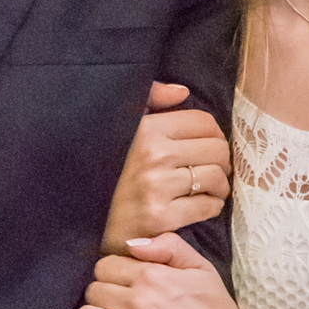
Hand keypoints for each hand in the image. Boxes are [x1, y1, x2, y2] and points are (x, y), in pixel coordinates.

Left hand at [72, 231, 261, 308]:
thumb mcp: (203, 269)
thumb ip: (169, 246)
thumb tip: (132, 244)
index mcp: (154, 277)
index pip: (106, 265)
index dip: (112, 272)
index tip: (123, 282)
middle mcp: (139, 304)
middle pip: (94, 289)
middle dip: (103, 293)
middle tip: (118, 303)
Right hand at [101, 82, 230, 254]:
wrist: (86, 216)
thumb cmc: (108, 169)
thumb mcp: (120, 125)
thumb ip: (149, 99)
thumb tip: (182, 91)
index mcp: (146, 129)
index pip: (203, 122)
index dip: (214, 133)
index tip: (210, 144)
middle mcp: (153, 155)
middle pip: (216, 149)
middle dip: (222, 159)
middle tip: (215, 167)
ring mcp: (157, 188)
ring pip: (215, 177)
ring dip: (221, 184)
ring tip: (212, 187)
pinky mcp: (160, 217)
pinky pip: (207, 206)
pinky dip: (212, 205)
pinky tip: (203, 204)